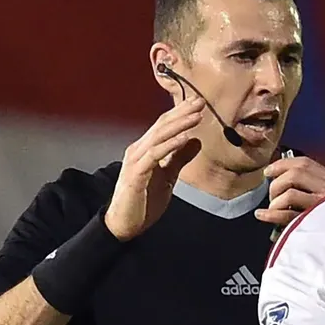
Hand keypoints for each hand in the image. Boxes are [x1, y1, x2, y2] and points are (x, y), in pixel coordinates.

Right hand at [105, 97, 204, 240]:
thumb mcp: (167, 176)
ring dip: (179, 125)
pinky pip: (155, 155)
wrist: (124, 224)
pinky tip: (185, 138)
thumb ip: (178, 158)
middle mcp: (138, 150)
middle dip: (181, 112)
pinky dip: (170, 145)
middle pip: (161, 126)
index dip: (180, 113)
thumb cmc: (143, 200)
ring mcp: (136, 161)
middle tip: (200, 101)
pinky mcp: (136, 174)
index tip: (198, 103)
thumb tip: (195, 141)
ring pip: (159, 137)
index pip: (163, 126)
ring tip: (197, 116)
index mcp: (145, 149)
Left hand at [255, 156, 324, 227]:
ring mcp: (324, 207)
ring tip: (275, 210)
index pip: (305, 163)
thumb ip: (313, 188)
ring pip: (290, 192)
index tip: (269, 171)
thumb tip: (280, 181)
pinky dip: (270, 214)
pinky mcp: (314, 224)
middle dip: (276, 183)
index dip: (282, 165)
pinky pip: (287, 215)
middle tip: (273, 196)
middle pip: (296, 173)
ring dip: (275, 201)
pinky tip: (262, 215)